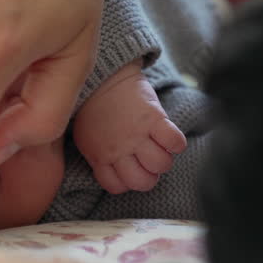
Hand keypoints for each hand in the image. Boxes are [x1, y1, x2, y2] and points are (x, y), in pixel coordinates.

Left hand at [73, 62, 186, 193]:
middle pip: (143, 182)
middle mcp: (118, 149)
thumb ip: (98, 156)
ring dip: (164, 160)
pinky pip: (174, 142)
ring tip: (159, 147)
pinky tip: (169, 137)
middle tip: (148, 161)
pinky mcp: (153, 118)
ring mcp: (136, 134)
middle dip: (149, 175)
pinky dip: (176, 143)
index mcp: (99, 156)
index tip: (130, 168)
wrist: (102, 76)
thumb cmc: (93, 107)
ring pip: (161, 165)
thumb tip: (112, 170)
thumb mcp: (86, 137)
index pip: (117, 187)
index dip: (127, 181)